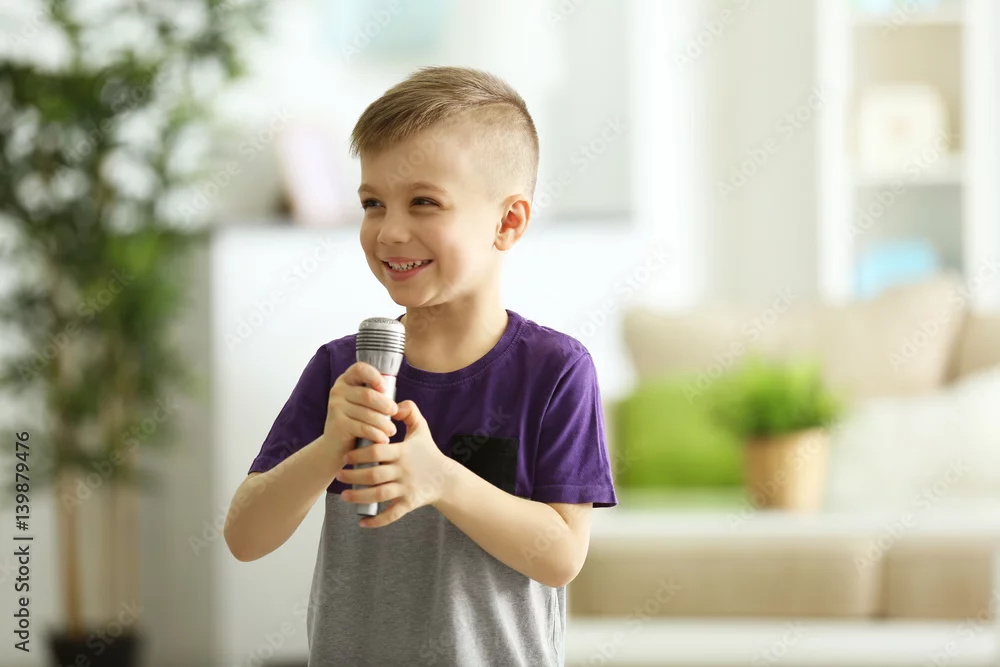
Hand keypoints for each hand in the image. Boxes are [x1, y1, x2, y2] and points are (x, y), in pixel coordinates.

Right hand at [324, 362, 397, 468]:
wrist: (336, 447)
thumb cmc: (357, 422)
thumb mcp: (366, 406)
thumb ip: (379, 397)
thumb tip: (402, 405)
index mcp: (346, 380)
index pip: (360, 369)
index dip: (374, 376)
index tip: (385, 389)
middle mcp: (338, 390)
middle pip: (368, 394)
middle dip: (386, 405)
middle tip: (394, 413)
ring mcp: (335, 406)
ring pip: (367, 413)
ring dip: (384, 423)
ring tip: (391, 431)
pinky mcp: (337, 424)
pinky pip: (363, 428)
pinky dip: (376, 434)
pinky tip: (383, 439)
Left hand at [337, 400, 454, 527]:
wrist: (446, 478)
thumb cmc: (428, 452)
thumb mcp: (421, 429)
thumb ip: (409, 411)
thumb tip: (394, 404)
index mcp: (403, 452)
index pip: (377, 452)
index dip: (360, 454)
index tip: (346, 456)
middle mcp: (403, 471)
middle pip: (374, 475)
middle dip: (354, 476)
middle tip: (339, 475)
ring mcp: (406, 489)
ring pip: (379, 495)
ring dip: (359, 497)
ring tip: (344, 496)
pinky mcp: (409, 504)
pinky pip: (392, 514)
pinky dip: (377, 521)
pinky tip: (362, 522)